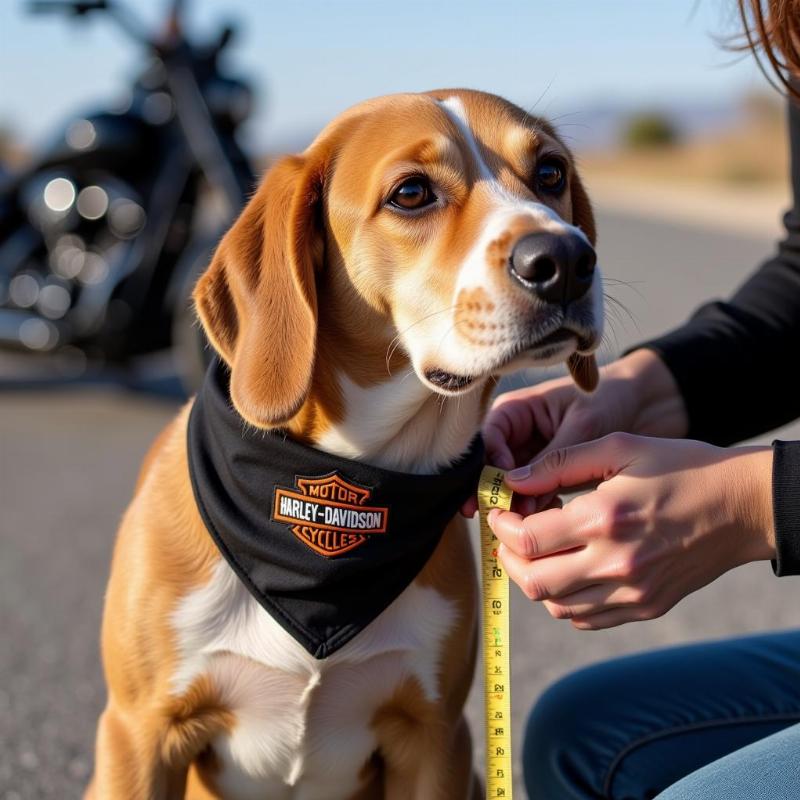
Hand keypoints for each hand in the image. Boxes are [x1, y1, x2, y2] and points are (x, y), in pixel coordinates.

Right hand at [463, 349, 688, 516]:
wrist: (644, 405)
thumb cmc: (610, 401)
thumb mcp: (582, 426)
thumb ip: (552, 459)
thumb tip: (520, 497)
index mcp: (515, 410)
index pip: (486, 440)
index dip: (489, 465)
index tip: (507, 488)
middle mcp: (514, 434)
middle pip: (489, 466)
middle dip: (496, 492)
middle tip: (499, 518)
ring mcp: (527, 456)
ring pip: (507, 485)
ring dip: (514, 505)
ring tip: (526, 524)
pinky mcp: (543, 477)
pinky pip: (528, 496)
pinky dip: (534, 510)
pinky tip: (544, 523)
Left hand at [489, 433, 774, 628]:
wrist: (742, 505)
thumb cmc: (680, 466)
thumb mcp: (619, 447)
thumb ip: (559, 463)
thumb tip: (513, 481)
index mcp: (605, 518)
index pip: (529, 540)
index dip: (502, 528)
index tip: (500, 512)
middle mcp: (616, 563)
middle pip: (534, 582)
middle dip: (509, 558)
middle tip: (509, 535)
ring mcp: (633, 592)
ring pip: (555, 606)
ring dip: (534, 579)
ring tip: (537, 551)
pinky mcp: (646, 607)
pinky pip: (585, 618)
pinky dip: (564, 600)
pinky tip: (568, 570)